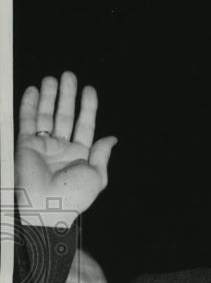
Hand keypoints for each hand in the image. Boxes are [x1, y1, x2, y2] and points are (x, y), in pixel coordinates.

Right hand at [15, 72, 115, 226]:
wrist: (47, 207)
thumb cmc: (74, 196)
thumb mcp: (96, 176)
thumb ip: (102, 154)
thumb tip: (112, 138)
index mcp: (81, 155)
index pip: (85, 125)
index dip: (87, 107)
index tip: (89, 89)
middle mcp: (62, 148)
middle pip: (65, 115)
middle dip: (67, 95)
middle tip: (69, 75)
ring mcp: (44, 146)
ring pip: (47, 115)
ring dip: (50, 96)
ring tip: (53, 78)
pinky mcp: (26, 145)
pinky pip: (28, 121)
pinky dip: (30, 105)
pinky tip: (34, 90)